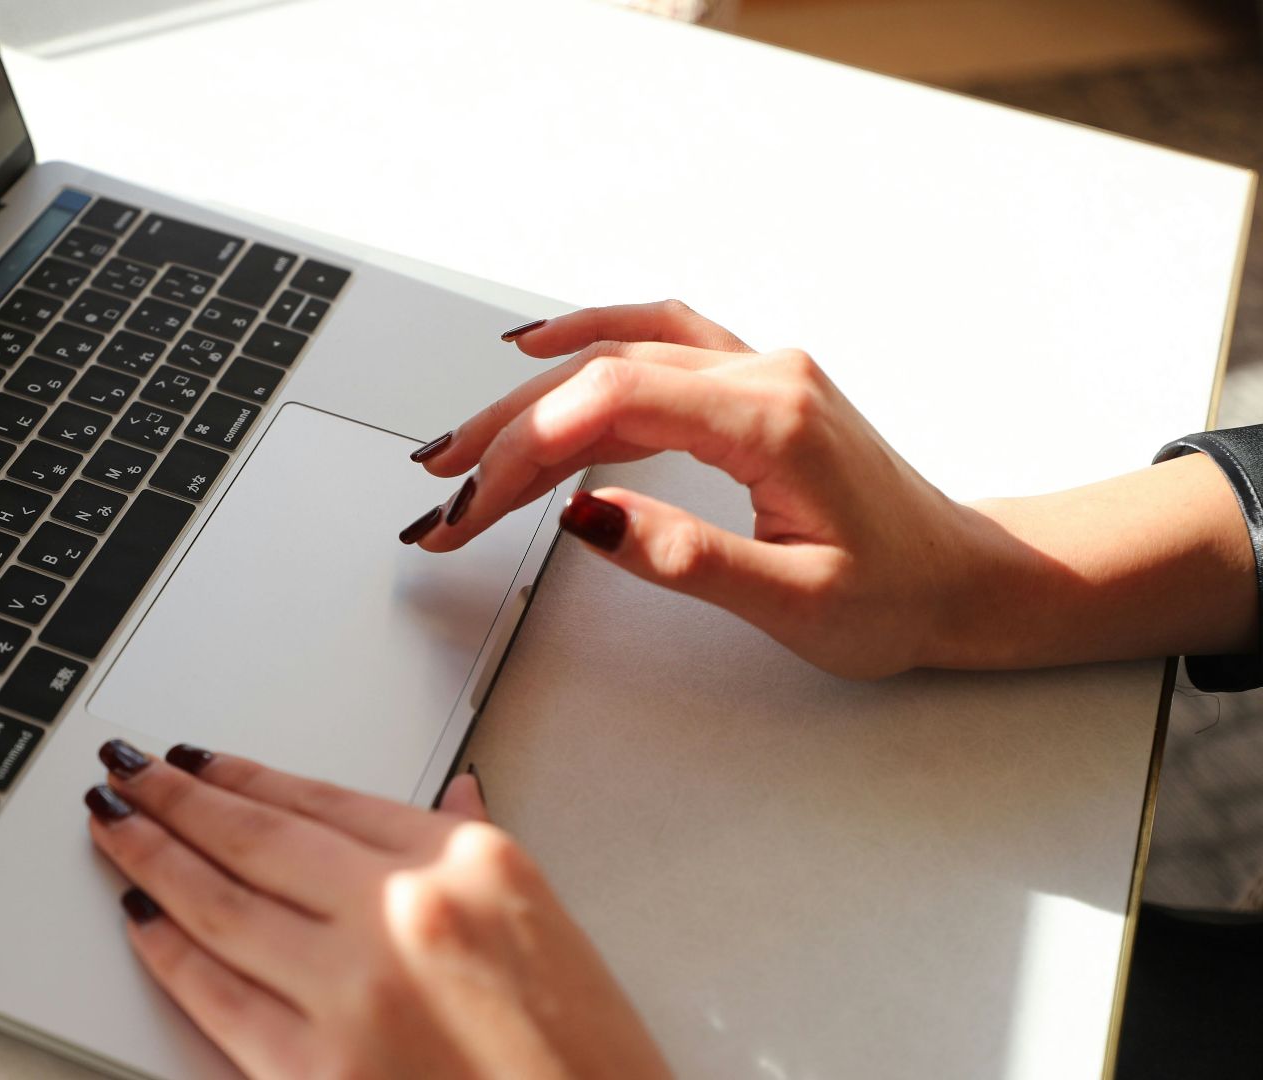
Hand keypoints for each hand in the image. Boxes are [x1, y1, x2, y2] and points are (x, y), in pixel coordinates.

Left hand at [85, 740, 668, 1078]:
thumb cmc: (583, 1060)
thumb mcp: (546, 925)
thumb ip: (471, 851)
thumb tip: (442, 792)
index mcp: (468, 862)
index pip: (323, 798)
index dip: (245, 775)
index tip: (198, 759)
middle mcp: (407, 910)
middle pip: (258, 837)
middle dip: (176, 798)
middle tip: (127, 768)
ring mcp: (355, 991)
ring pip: (220, 903)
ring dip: (152, 855)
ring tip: (113, 822)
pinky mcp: (314, 1071)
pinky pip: (216, 994)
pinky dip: (168, 949)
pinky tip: (139, 916)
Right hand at [402, 301, 1255, 675]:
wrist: (969, 577)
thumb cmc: (901, 596)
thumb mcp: (796, 601)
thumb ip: (686, 557)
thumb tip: (588, 518)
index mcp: (771, 418)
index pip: (615, 400)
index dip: (529, 444)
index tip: (475, 499)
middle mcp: (762, 375)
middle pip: (602, 372)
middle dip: (508, 431)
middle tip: (442, 487)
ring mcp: (757, 372)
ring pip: (619, 355)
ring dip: (533, 394)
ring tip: (464, 443)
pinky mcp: (749, 389)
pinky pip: (653, 343)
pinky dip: (587, 349)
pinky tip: (543, 355)